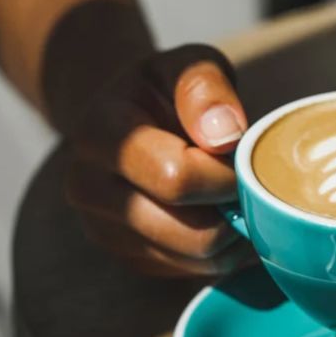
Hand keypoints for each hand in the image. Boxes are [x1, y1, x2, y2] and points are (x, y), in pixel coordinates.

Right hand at [63, 44, 256, 276]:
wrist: (124, 119)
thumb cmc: (164, 90)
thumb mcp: (186, 64)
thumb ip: (204, 86)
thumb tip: (225, 135)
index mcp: (99, 132)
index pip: (176, 177)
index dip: (224, 174)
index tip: (241, 157)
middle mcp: (87, 186)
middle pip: (190, 230)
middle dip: (233, 210)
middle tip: (247, 183)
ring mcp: (102, 229)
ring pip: (194, 258)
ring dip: (232, 236)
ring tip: (237, 198)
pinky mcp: (124, 257)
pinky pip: (189, 271)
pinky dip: (219, 252)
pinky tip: (220, 215)